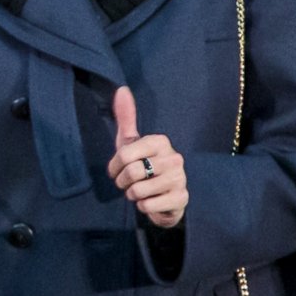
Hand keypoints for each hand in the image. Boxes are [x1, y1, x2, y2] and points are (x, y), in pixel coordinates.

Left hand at [107, 88, 186, 228]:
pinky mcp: (181, 199)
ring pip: (139, 190)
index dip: (114, 167)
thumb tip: (122, 89)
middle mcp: (174, 157)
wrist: (163, 197)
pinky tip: (150, 201)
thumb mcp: (131, 142)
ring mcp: (180, 178)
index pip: (123, 154)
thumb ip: (126, 118)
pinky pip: (148, 206)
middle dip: (123, 183)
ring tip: (139, 192)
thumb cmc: (143, 165)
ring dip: (132, 195)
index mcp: (160, 141)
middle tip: (127, 184)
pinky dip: (143, 207)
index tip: (117, 170)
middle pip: (131, 173)